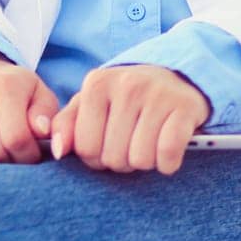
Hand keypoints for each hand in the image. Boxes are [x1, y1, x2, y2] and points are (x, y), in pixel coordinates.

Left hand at [49, 65, 211, 175]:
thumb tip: (57, 151)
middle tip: (130, 143)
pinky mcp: (183, 108)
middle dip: (121, 160)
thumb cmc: (125, 97)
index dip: (95, 157)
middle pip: (113, 158)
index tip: (106, 145)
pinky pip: (167, 155)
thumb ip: (66, 124)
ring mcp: (156, 95)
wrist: (174, 76)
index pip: (85, 147)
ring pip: (140, 160)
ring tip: (147, 143)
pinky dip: (167, 163)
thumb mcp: (91, 103)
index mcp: (97, 84)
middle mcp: (125, 85)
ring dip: (145, 162)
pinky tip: (165, 150)